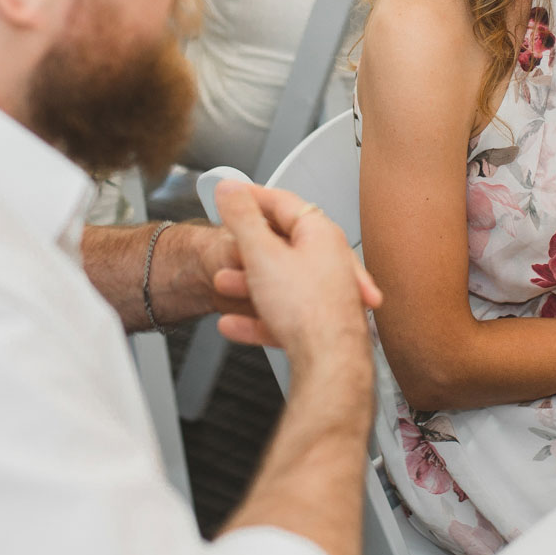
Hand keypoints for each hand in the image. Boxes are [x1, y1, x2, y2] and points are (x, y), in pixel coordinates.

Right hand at [211, 181, 380, 363]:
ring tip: (225, 283)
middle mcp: (330, 259)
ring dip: (248, 282)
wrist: (328, 364)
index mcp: (321, 233)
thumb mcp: (262, 254)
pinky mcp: (319, 323)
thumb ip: (242, 219)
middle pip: (281, 244)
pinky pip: (283, 312)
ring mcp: (326, 293)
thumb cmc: (309, 310)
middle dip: (247, 247)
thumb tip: (231, 189)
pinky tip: (235, 323)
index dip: (251, 196)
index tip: (229, 194)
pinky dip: (257, 315)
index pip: (282, 202)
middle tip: (225, 241)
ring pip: (280, 280)